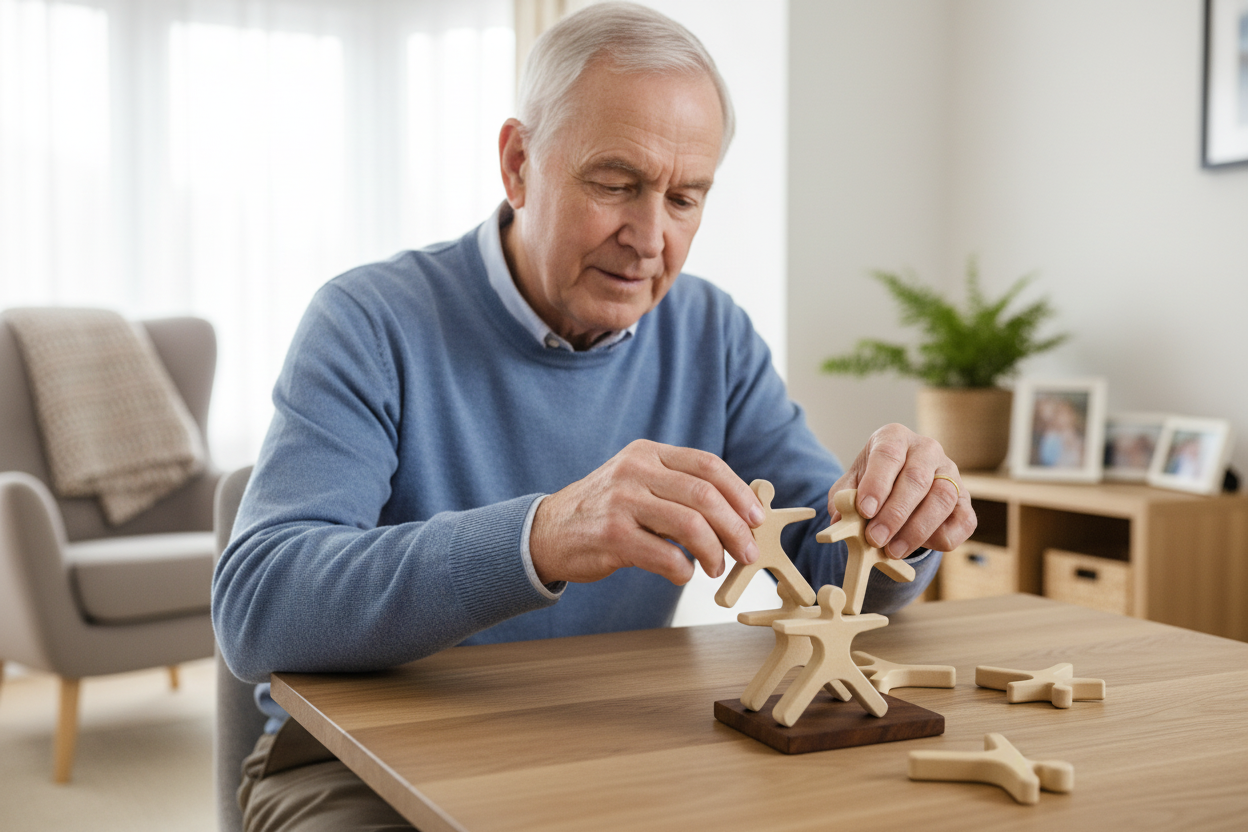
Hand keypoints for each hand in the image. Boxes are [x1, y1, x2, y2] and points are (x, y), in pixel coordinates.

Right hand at [529, 440, 764, 585]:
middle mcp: (635, 471)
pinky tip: (683, 574)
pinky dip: (684, 570)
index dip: (739, 493)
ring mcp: (622, 502)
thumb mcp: (638, 482)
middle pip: (705, 496)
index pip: (708, 465)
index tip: (756, 519)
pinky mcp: (611, 536)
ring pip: (690, 525)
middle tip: (747, 553)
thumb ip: (679, 489)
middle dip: (735, 528)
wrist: (549, 531)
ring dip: (714, 552)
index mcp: (648, 454)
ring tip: (716, 568)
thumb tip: (739, 513)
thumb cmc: (605, 510)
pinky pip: (666, 556)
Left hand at [828, 424, 975, 558]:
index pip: (888, 455)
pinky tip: (917, 546)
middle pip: (916, 479)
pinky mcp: (965, 500)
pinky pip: (962, 521)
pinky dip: (941, 537)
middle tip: (876, 539)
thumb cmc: (872, 482)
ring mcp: (951, 473)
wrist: (898, 486)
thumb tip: (840, 519)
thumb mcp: (852, 483)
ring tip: (892, 550)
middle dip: (894, 514)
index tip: (864, 510)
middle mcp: (927, 449)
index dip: (876, 484)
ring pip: (942, 499)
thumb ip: (843, 498)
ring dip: (916, 530)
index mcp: (895, 437)